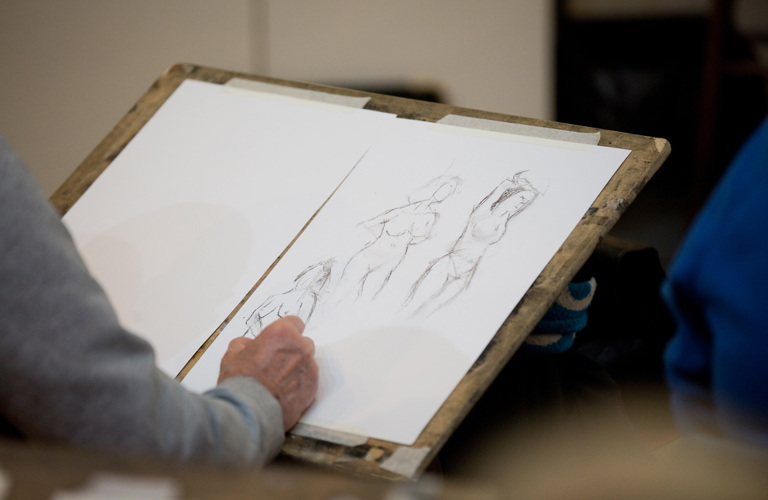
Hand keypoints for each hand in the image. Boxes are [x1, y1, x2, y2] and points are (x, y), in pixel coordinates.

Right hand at [218, 315, 318, 430]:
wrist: (249, 411)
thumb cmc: (240, 383)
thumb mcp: (232, 354)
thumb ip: (245, 344)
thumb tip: (248, 345)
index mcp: (282, 333)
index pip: (295, 322)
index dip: (287, 332)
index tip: (282, 339)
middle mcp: (300, 348)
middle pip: (303, 343)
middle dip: (292, 350)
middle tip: (276, 363)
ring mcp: (309, 368)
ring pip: (307, 363)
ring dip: (297, 368)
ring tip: (278, 381)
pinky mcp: (312, 387)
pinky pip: (309, 381)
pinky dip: (300, 384)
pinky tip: (284, 392)